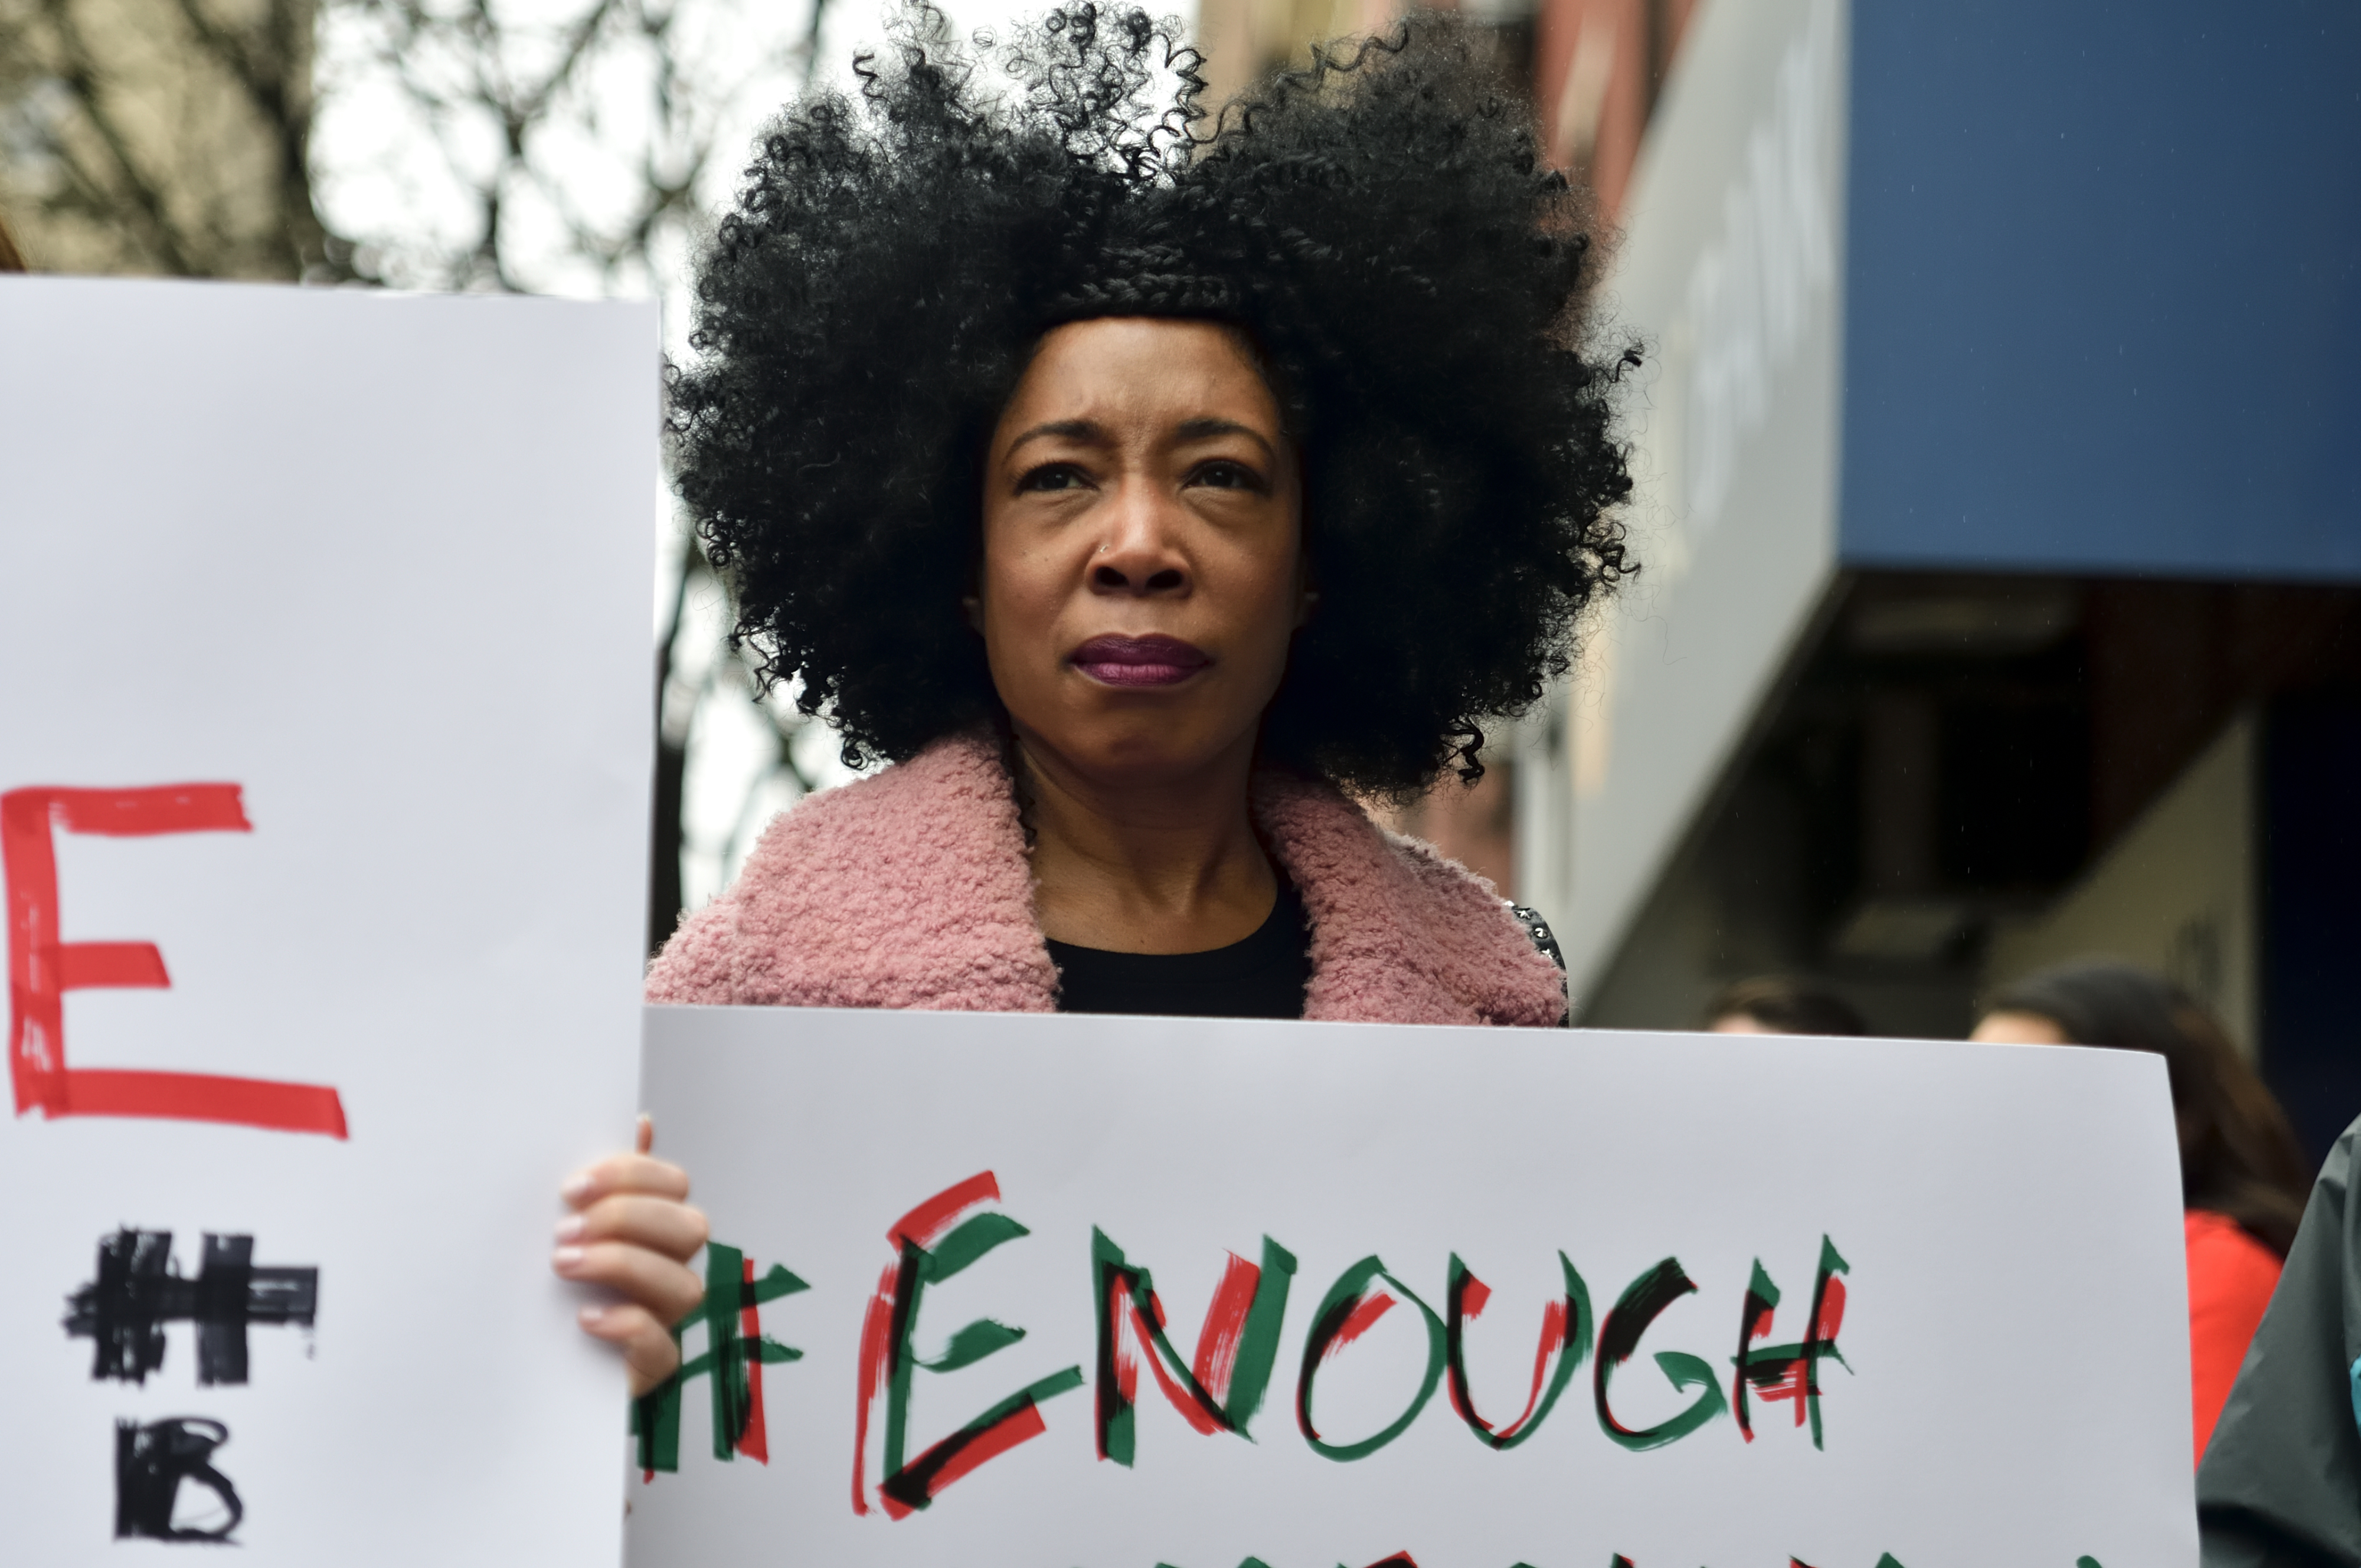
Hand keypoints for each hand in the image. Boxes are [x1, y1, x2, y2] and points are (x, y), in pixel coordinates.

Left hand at [556, 1114, 708, 1396]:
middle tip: (563, 1230)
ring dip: (622, 1265)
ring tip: (563, 1265)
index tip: (572, 1187)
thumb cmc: (549, 1283)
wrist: (523, 1364)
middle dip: (627, 1220)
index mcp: (655, 1226)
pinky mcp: (652, 1366)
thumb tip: (639, 1122)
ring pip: (685, 1284)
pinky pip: (663, 1345)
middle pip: (690, 1228)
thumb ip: (601, 1181)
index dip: (631, 1177)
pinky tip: (584, 1318)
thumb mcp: (568, 1225)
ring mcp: (667, 1318)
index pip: (674, 1184)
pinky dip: (627, 1325)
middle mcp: (671, 1268)